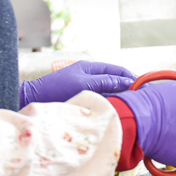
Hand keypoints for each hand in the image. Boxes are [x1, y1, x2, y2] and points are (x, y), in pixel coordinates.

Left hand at [19, 61, 135, 106]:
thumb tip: (125, 82)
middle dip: (126, 86)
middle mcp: (88, 74)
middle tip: (140, 96)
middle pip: (113, 79)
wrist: (33, 99)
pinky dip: (108, 100)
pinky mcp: (79, 96)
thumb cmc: (56, 89)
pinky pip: (99, 96)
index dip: (130, 77)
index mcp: (90, 67)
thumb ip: (105, 82)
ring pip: (107, 89)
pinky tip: (113, 108)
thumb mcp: (84, 83)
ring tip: (130, 102)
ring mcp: (83, 85)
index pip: (116, 70)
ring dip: (118, 94)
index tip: (142, 85)